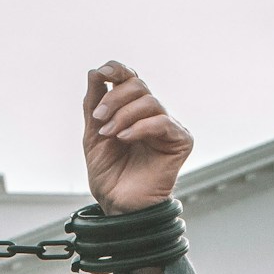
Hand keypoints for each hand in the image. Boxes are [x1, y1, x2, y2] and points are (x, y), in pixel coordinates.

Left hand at [83, 62, 191, 215]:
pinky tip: (124, 139)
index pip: (130, 78)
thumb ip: (94, 104)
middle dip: (114, 99)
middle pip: (138, 85)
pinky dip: (140, 127)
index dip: (117, 69)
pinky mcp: (180, 141)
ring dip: (123, 115)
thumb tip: (95, 72)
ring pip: (150, 101)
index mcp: (132, 109)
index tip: (100, 73)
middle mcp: (152, 114)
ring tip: (110, 134)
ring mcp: (168, 126)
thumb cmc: (108, 173)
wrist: (117, 204)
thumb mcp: (93, 134)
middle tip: (99, 120)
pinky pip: (162, 122)